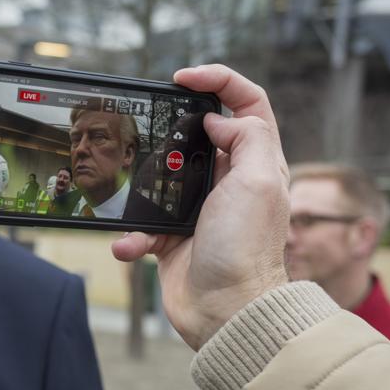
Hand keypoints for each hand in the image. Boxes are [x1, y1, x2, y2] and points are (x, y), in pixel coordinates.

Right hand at [112, 65, 289, 348]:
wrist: (224, 312)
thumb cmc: (245, 250)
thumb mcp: (259, 181)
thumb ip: (247, 137)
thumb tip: (217, 119)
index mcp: (257, 162)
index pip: (246, 103)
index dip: (218, 80)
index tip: (182, 77)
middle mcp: (230, 182)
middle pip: (197, 135)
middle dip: (168, 131)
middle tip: (147, 128)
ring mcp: (199, 210)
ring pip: (160, 178)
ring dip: (139, 190)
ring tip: (130, 196)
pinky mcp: (172, 237)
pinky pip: (141, 224)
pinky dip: (130, 235)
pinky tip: (131, 245)